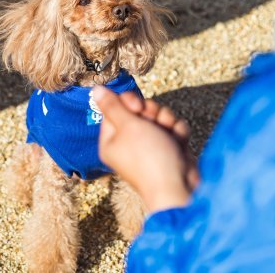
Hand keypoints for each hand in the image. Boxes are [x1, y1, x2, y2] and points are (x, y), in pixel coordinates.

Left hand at [94, 86, 198, 212]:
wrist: (178, 186)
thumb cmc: (149, 157)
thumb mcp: (128, 126)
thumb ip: (112, 105)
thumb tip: (95, 89)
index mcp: (111, 140)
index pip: (116, 108)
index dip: (129, 103)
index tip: (137, 108)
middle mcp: (129, 142)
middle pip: (139, 110)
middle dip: (151, 111)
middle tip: (153, 122)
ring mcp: (150, 146)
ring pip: (159, 116)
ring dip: (167, 121)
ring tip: (168, 135)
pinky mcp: (168, 148)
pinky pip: (172, 128)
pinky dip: (177, 132)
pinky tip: (178, 142)